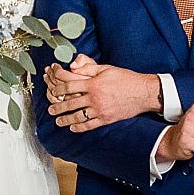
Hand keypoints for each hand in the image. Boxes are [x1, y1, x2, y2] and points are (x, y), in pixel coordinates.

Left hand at [45, 54, 162, 131]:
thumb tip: (73, 67)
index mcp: (93, 84)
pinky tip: (73, 128)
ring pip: (78, 116)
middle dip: (58, 106)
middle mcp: (95, 98)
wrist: (143, 92)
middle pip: (70, 103)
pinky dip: (79, 127)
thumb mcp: (106, 68)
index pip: (69, 86)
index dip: (58, 88)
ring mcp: (100, 110)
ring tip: (58, 120)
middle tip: (50, 109)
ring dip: (65, 119)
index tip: (52, 90)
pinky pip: (90, 125)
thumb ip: (88, 68)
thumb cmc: (125, 78)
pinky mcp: (106, 119)